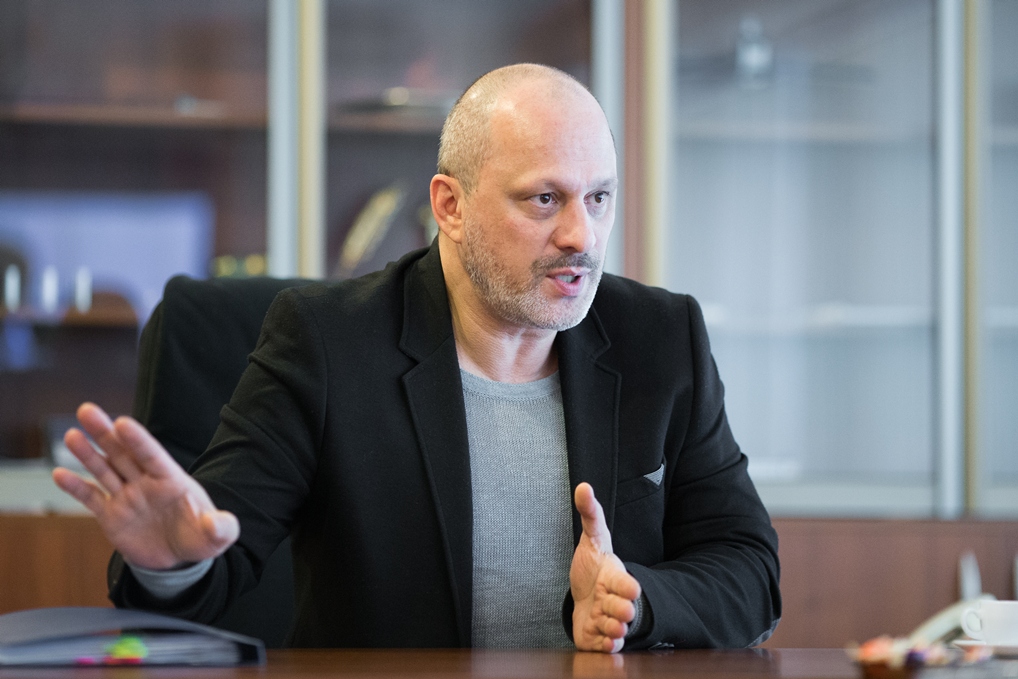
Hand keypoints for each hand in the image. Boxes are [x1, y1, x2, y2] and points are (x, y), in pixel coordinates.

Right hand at [52, 402, 238, 569]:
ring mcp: (127, 497)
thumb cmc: (200, 537)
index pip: (153, 456)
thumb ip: (221, 528)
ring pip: (105, 470)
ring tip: (72, 435)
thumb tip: (219, 526)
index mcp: (172, 480)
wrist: (179, 559)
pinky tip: (60, 474)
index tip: (122, 422)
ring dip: (87, 454)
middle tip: (88, 410)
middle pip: (123, 453)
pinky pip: (91, 498)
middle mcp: (146, 483)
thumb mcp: (218, 535)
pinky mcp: (111, 515)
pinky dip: (76, 487)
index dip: (138, 440)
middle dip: (105, 433)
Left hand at [570, 482, 641, 652]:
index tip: (630, 588)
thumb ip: (590, 514)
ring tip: (602, 620)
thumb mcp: (591, 539)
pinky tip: (600, 638)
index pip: (629, 585)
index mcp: (616, 578)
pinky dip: (604, 645)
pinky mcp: (599, 638)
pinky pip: (606, 647)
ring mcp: (610, 620)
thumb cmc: (592, 567)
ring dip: (610, 628)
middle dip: (619, 611)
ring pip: (617, 630)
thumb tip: (583, 486)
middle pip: (626, 611)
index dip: (628, 587)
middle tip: (607, 606)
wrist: (585, 595)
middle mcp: (615, 601)